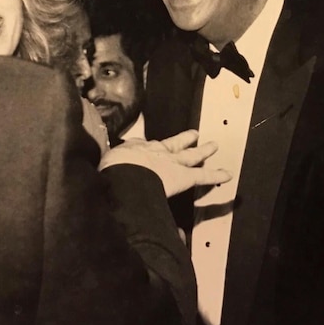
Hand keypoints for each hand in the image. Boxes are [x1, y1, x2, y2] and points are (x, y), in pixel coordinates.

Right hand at [99, 129, 228, 196]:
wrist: (122, 174)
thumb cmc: (110, 173)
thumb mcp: (104, 170)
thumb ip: (106, 178)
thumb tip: (96, 190)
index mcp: (133, 151)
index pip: (142, 146)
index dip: (148, 147)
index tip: (150, 144)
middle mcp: (154, 152)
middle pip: (171, 144)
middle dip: (183, 140)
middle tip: (193, 134)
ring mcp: (171, 162)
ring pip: (190, 155)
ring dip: (202, 150)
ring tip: (213, 145)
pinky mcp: (184, 176)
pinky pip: (203, 176)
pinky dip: (216, 175)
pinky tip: (228, 175)